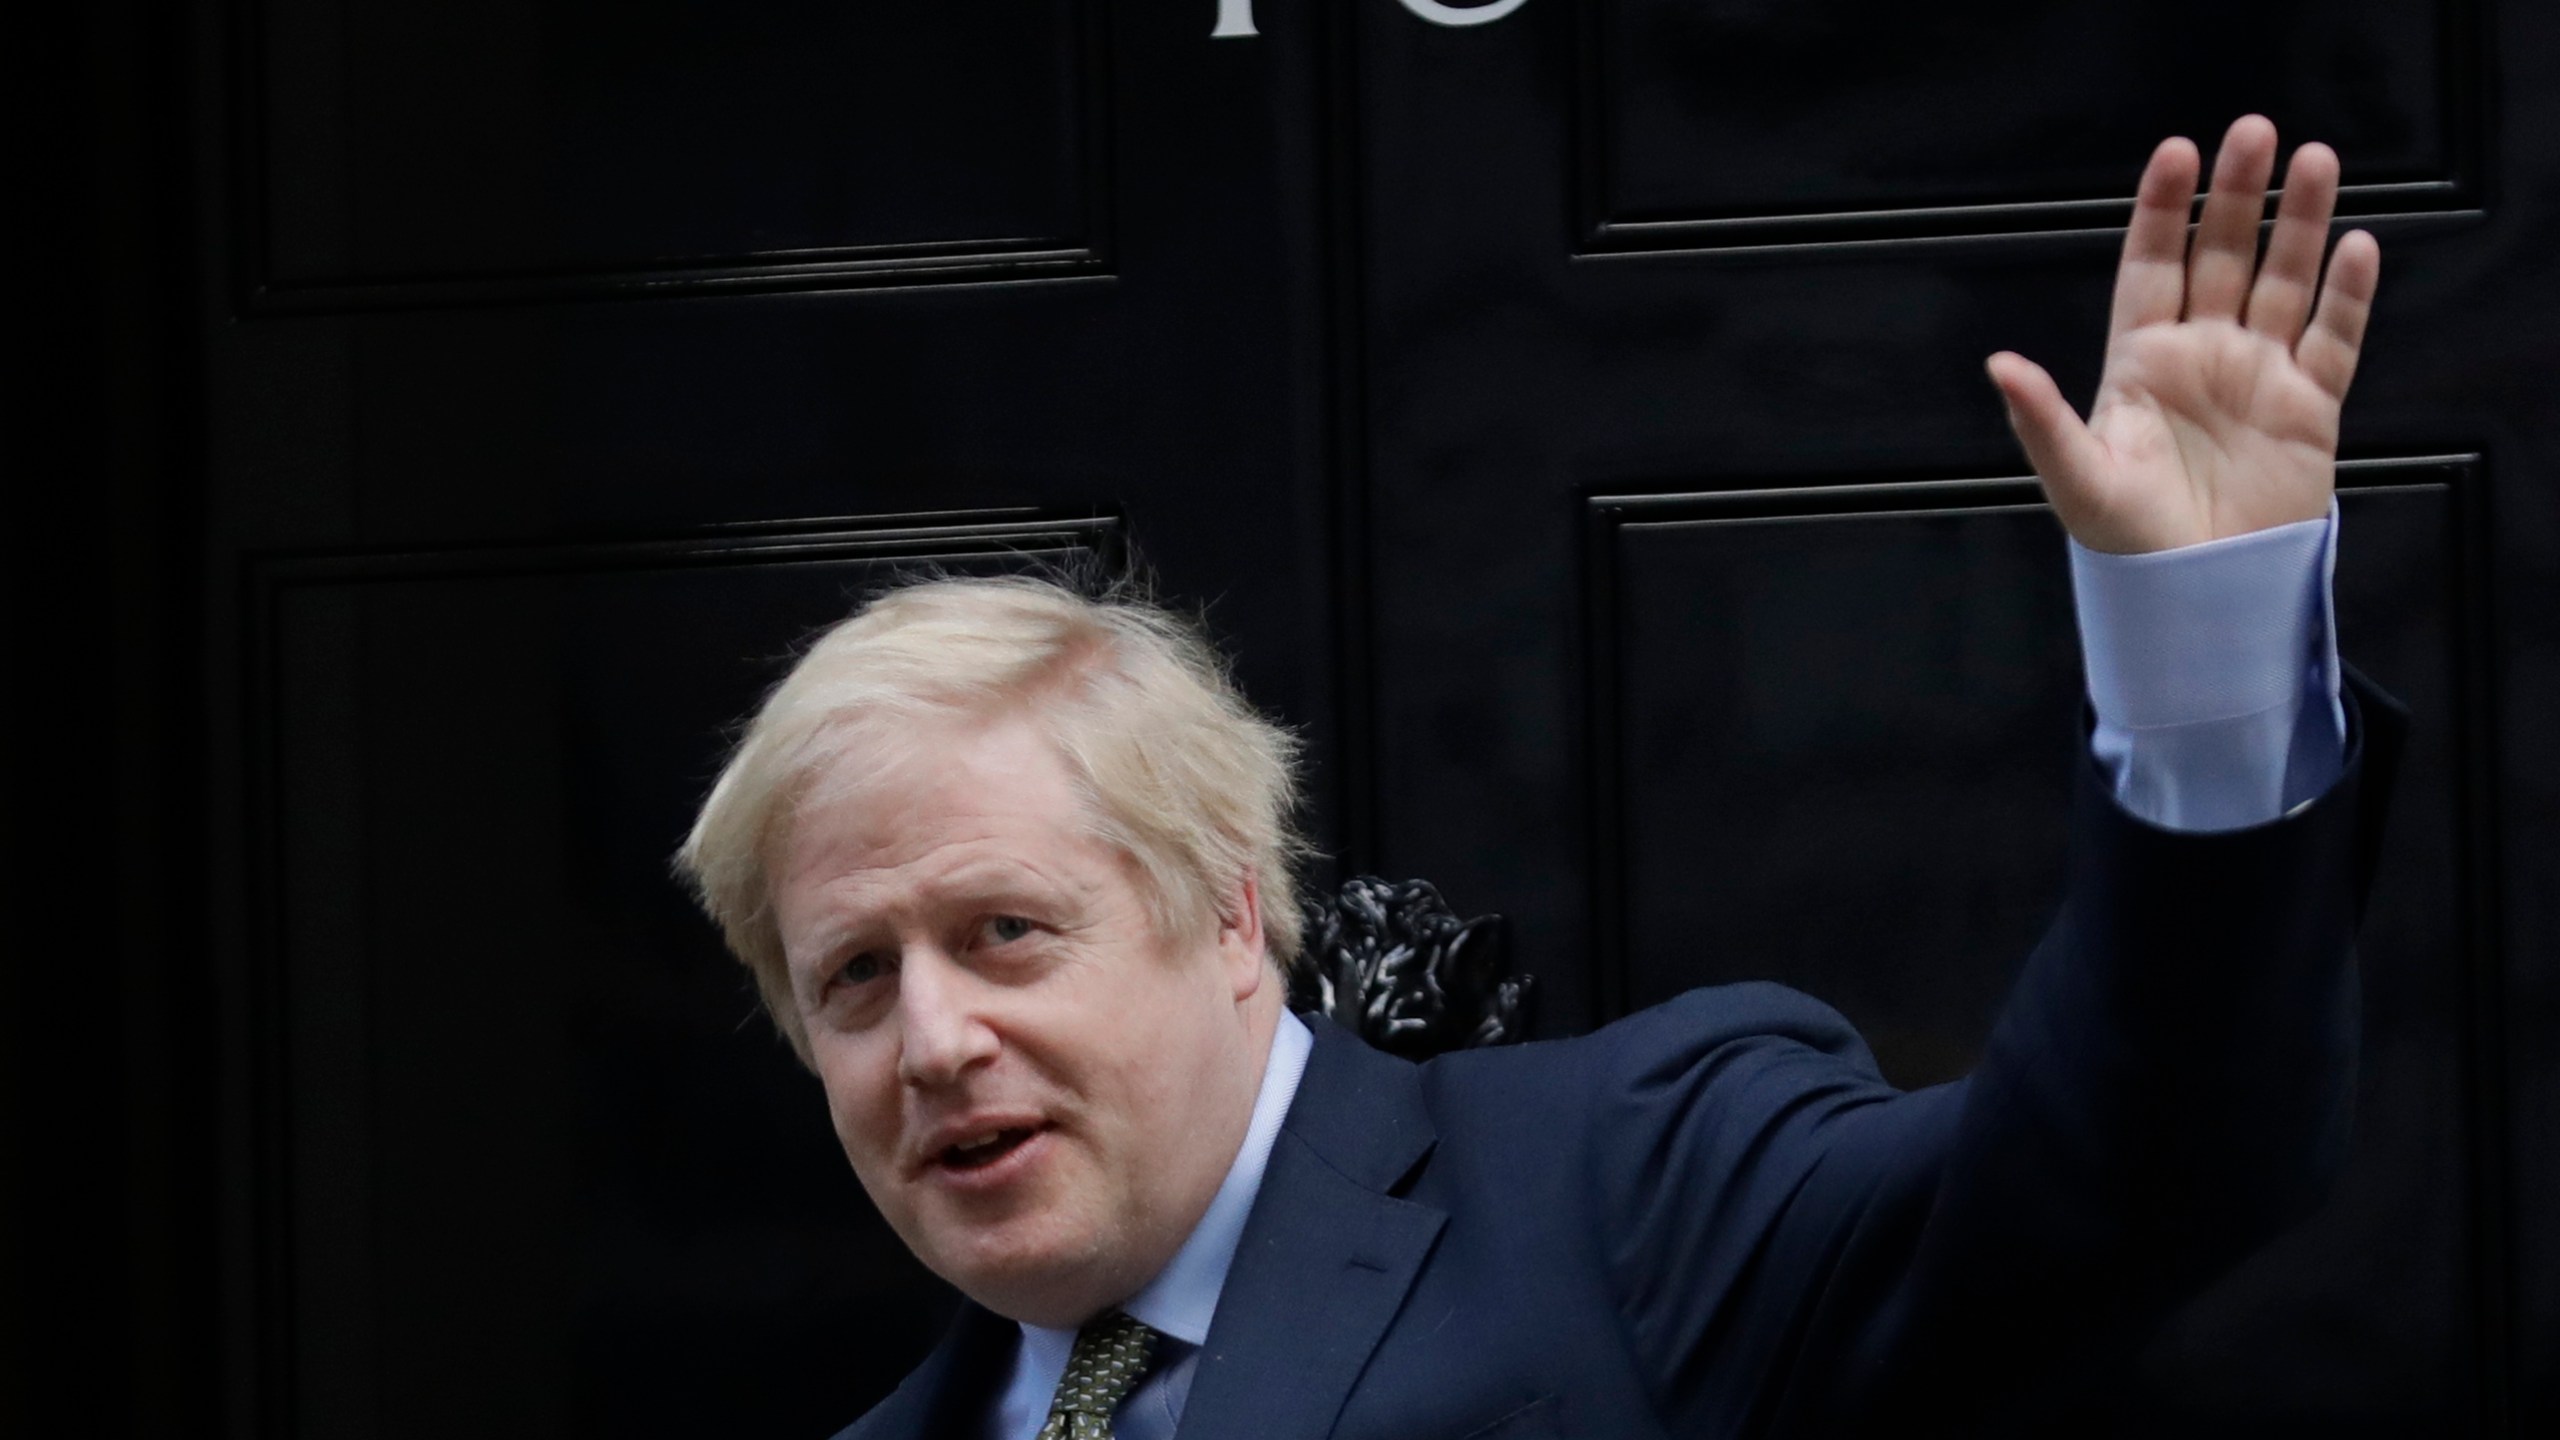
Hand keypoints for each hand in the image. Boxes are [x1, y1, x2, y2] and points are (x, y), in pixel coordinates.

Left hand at [1985, 115, 2381, 554]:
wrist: (2197, 600)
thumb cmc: (2126, 544)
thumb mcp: (2077, 478)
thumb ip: (2043, 419)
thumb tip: (2001, 364)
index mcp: (2140, 362)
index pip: (2152, 266)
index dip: (2163, 209)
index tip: (2175, 152)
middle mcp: (2201, 355)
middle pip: (2223, 257)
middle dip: (2238, 196)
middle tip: (2254, 133)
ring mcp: (2258, 376)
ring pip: (2285, 282)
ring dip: (2302, 224)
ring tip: (2317, 160)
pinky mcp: (2309, 409)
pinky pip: (2334, 340)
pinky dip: (2348, 296)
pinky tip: (2356, 247)